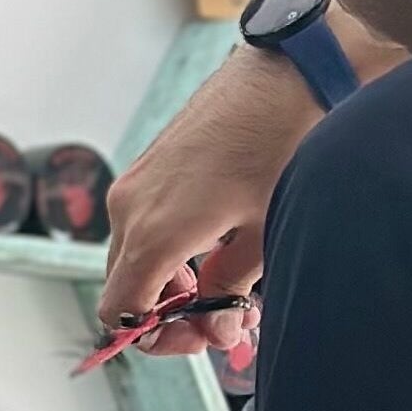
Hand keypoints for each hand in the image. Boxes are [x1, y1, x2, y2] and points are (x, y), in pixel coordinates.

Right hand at [97, 49, 321, 357]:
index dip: (156, 339)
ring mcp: (137, 182)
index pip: (121, 312)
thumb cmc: (284, 146)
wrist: (291, 71)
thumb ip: (232, 288)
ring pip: (134, 257)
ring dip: (171, 283)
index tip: (200, 336)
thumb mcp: (265, 231)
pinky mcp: (151, 166)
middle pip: (124, 289)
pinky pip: (143, 224)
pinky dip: (171, 250)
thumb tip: (217, 324)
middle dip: (170, 315)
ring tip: (230, 284)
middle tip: (226, 316)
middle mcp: (131, 206)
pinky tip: (220, 247)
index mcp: (155, 231)